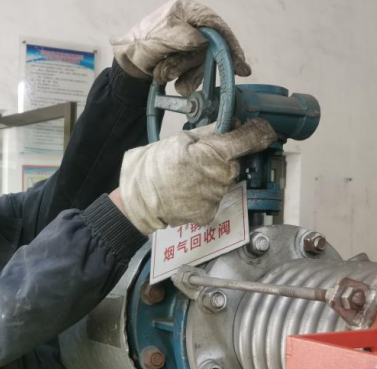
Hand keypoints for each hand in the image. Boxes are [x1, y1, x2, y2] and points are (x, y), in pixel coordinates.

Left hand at [111, 0, 249, 95]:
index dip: (230, 46)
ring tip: (160, 70)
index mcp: (190, 13)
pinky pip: (195, 77)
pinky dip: (181, 80)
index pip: (216, 27)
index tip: (239, 68)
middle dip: (190, 65)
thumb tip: (201, 39)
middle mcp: (196, 28)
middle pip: (210, 50)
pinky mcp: (191, 63)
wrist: (129, 62)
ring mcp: (195, 46)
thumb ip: (180, 36)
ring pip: (201, 66)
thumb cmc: (142, 42)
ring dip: (180, 72)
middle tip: (169, 69)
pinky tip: (165, 77)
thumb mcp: (158, 36)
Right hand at [119, 118, 276, 234]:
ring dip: (212, 177)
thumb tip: (231, 124)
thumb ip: (209, 132)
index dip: (259, 131)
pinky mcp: (209, 213)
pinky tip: (188, 192)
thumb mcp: (179, 139)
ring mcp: (216, 197)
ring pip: (224, 181)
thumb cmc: (153, 167)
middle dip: (223, 158)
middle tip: (197, 158)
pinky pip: (215, 199)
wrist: (137, 199)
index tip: (262, 129)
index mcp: (214, 152)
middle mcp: (220, 176)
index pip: (251, 138)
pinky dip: (205, 195)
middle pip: (235, 162)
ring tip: (187, 177)